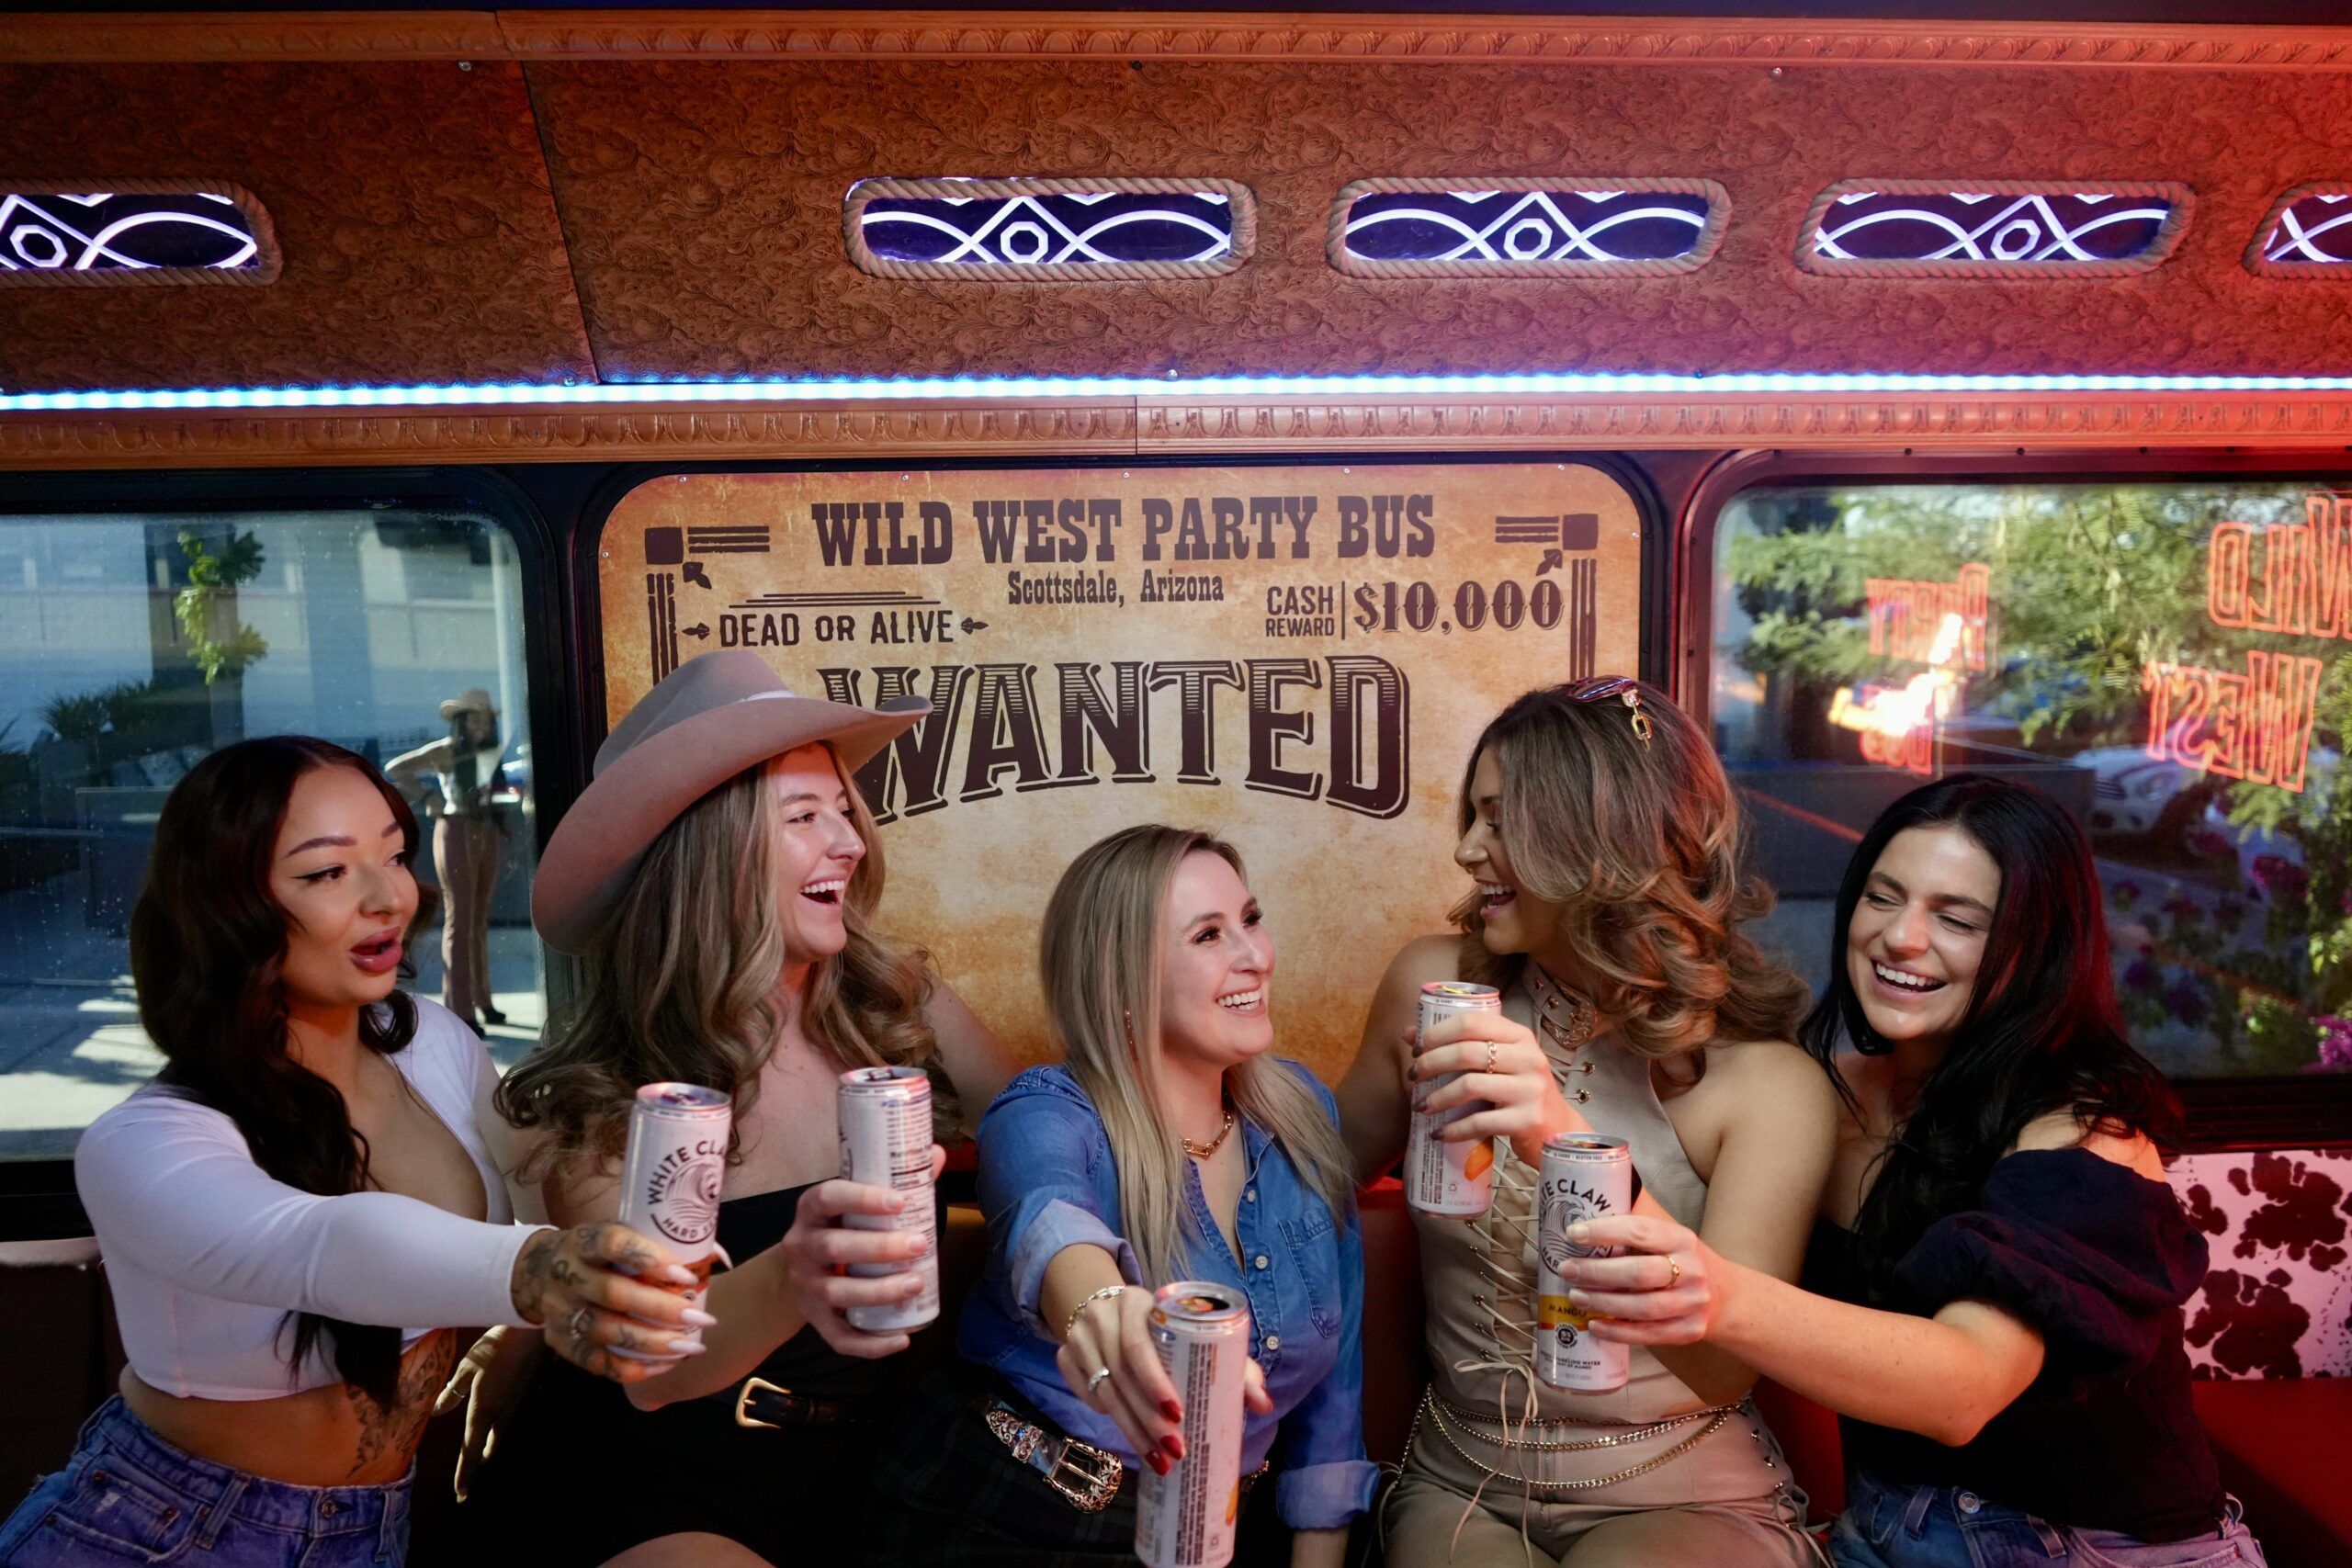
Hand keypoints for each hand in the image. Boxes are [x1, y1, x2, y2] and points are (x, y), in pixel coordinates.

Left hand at [433, 1326, 544, 1501]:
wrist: (533, 1331)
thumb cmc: (495, 1347)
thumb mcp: (467, 1368)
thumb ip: (452, 1393)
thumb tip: (437, 1412)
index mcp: (483, 1411)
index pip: (470, 1450)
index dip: (465, 1473)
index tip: (461, 1494)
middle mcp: (501, 1413)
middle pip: (489, 1447)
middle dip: (478, 1460)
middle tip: (469, 1471)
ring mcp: (516, 1404)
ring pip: (500, 1434)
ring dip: (489, 1444)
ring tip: (480, 1449)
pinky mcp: (525, 1393)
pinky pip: (508, 1417)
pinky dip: (498, 1425)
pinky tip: (494, 1412)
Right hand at [508, 1222, 711, 1382]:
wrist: (538, 1272)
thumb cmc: (598, 1253)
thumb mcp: (619, 1233)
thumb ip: (661, 1242)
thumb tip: (718, 1258)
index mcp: (585, 1240)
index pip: (614, 1243)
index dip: (650, 1258)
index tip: (687, 1275)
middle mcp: (567, 1274)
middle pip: (613, 1294)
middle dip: (660, 1309)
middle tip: (701, 1318)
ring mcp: (560, 1310)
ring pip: (605, 1332)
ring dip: (652, 1344)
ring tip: (690, 1347)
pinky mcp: (558, 1341)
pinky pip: (595, 1362)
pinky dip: (631, 1369)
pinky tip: (664, 1365)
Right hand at [773, 1145, 948, 1359]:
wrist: (796, 1270)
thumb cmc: (839, 1227)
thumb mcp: (855, 1201)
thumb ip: (894, 1179)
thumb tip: (934, 1154)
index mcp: (811, 1209)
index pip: (829, 1197)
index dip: (862, 1198)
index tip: (900, 1201)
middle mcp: (801, 1246)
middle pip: (834, 1248)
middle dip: (879, 1247)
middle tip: (920, 1243)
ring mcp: (805, 1285)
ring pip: (837, 1292)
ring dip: (879, 1291)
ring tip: (917, 1283)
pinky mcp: (814, 1319)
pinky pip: (838, 1336)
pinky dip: (869, 1344)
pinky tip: (902, 1339)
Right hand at [1057, 1288, 1275, 1472]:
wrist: (1105, 1304)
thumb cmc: (1162, 1325)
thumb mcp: (1193, 1331)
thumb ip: (1232, 1363)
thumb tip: (1264, 1402)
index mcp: (1137, 1302)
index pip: (1139, 1344)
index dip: (1155, 1380)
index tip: (1178, 1413)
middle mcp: (1102, 1315)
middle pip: (1122, 1375)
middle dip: (1148, 1419)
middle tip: (1174, 1450)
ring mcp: (1078, 1337)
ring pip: (1104, 1392)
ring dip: (1132, 1429)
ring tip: (1159, 1459)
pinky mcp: (1065, 1357)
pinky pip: (1087, 1395)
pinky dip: (1110, 1418)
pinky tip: (1132, 1437)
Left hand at [1407, 1010, 1586, 1167]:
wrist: (1559, 1130)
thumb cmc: (1520, 1092)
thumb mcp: (1499, 1063)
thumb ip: (1463, 1046)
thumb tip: (1408, 1033)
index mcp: (1520, 1036)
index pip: (1471, 1022)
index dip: (1437, 1033)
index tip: (1416, 1048)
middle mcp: (1528, 1057)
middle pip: (1466, 1052)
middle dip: (1430, 1064)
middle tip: (1412, 1076)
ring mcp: (1530, 1089)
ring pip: (1469, 1085)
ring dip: (1437, 1098)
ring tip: (1421, 1106)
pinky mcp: (1527, 1120)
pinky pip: (1480, 1121)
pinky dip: (1454, 1128)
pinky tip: (1439, 1133)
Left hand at [1557, 1213, 1725, 1345]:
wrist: (1727, 1296)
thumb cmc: (1683, 1259)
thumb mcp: (1669, 1233)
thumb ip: (1636, 1217)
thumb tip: (1589, 1187)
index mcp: (1682, 1239)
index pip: (1641, 1231)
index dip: (1605, 1231)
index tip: (1574, 1232)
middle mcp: (1691, 1270)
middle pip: (1640, 1273)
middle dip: (1598, 1272)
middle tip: (1567, 1268)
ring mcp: (1691, 1304)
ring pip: (1643, 1307)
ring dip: (1604, 1303)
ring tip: (1575, 1296)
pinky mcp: (1688, 1331)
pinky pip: (1649, 1334)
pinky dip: (1618, 1331)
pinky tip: (1595, 1325)